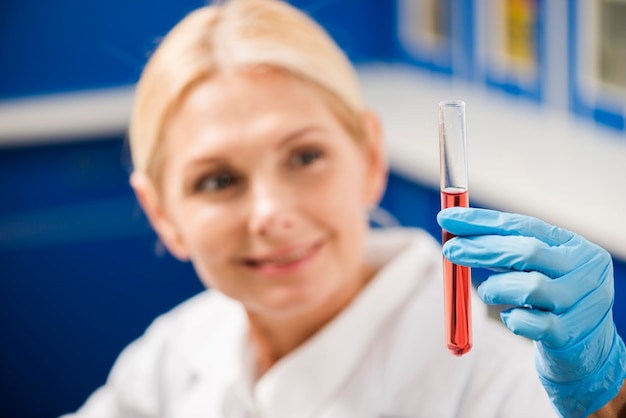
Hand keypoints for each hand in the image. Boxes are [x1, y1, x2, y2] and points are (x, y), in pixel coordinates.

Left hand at [437, 207, 625, 417]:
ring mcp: (580, 304)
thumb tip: (455, 234)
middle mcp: (585, 271)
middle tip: (450, 249)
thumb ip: (505, 250)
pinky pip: (528, 323)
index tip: (448, 218)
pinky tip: (511, 318)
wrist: (588, 350)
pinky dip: (511, 319)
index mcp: (575, 246)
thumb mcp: (537, 268)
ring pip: (529, 287)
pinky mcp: (569, 335)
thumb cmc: (550, 299)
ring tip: (488, 293)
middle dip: (482, 248)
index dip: (482, 221)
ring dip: (495, 288)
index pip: (523, 226)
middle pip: (527, 252)